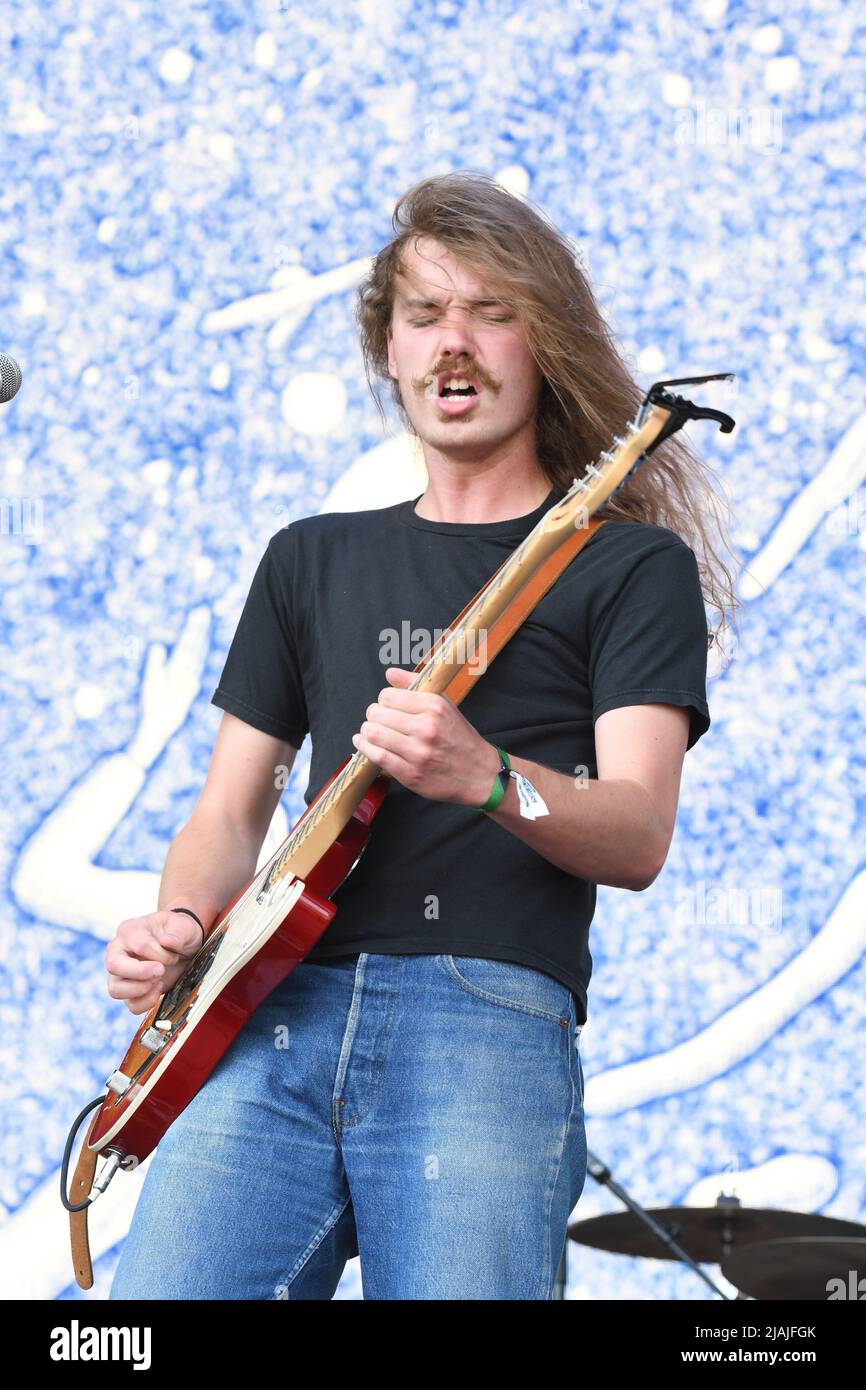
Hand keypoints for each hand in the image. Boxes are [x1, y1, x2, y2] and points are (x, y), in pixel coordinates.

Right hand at [104, 909, 203, 1015]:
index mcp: (130, 930)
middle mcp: (117, 951)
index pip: (139, 945)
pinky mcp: (127, 991)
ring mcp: (119, 973)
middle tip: (161, 971)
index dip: (159, 955)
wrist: (183, 948)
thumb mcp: (185, 926)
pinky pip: (131, 1005)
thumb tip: (167, 941)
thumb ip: (179, 932)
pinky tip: (159, 988)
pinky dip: (147, 1002)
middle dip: (141, 972)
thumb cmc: (179, 933)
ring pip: (115, 989)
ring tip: (159, 980)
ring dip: (142, 989)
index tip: (173, 956)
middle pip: (113, 965)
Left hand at [350, 667, 502, 807]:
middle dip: (372, 716)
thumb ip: (416, 685)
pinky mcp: (410, 773)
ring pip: (374, 734)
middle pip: (377, 714)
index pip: (388, 696)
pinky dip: (365, 748)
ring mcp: (418, 752)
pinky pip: (377, 756)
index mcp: (434, 707)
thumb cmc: (459, 738)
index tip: (387, 708)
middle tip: (376, 721)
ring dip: (366, 732)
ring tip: (370, 732)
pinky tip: (365, 744)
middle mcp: (426, 728)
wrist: (478, 773)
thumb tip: (390, 673)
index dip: (383, 701)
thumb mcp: (444, 706)